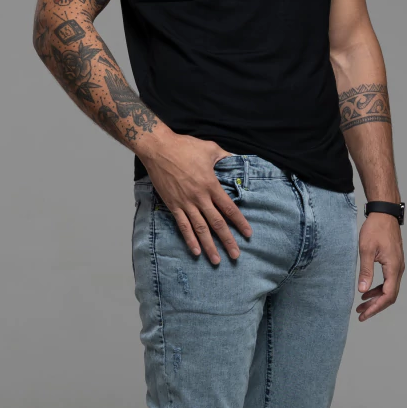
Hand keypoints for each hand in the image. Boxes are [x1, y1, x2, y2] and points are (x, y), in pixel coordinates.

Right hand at [141, 135, 252, 264]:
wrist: (158, 148)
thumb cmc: (184, 146)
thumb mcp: (210, 148)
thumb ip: (225, 156)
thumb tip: (236, 158)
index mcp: (211, 185)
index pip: (229, 208)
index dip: (240, 222)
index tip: (248, 234)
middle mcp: (200, 197)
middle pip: (217, 223)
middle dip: (227, 240)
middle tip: (236, 255)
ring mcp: (185, 203)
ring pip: (200, 229)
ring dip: (209, 245)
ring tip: (216, 260)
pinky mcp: (173, 205)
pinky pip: (183, 225)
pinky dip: (189, 239)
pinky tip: (195, 251)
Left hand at [355, 212, 404, 320]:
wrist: (385, 213)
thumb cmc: (375, 229)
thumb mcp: (366, 250)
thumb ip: (365, 271)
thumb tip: (363, 290)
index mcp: (393, 267)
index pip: (388, 295)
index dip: (376, 307)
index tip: (364, 314)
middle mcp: (399, 269)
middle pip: (390, 295)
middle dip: (375, 306)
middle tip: (360, 314)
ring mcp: (397, 265)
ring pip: (389, 289)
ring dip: (376, 298)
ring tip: (361, 305)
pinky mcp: (394, 262)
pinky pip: (388, 281)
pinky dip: (378, 288)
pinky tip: (367, 291)